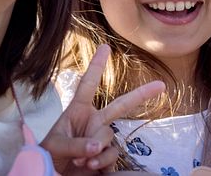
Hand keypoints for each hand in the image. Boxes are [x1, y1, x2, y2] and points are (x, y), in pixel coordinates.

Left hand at [41, 44, 164, 173]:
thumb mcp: (56, 145)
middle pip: (120, 106)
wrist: (55, 174)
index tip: (105, 47)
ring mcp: (101, 139)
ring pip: (109, 136)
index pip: (87, 85)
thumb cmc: (50, 155)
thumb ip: (75, 144)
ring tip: (81, 158)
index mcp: (77, 111)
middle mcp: (93, 122)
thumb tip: (96, 147)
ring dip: (97, 148)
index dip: (96, 66)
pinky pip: (112, 155)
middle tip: (161, 85)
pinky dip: (103, 161)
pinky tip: (91, 166)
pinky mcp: (107, 157)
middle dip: (140, 95)